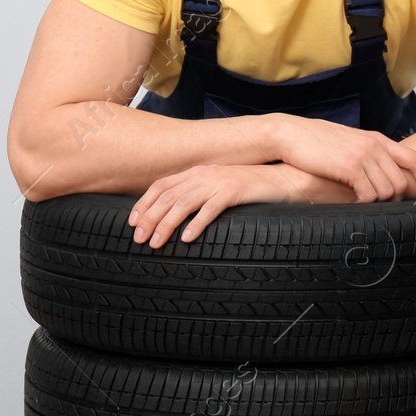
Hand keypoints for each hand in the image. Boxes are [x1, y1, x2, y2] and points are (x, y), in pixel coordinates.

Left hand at [128, 162, 349, 249]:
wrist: (282, 179)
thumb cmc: (249, 188)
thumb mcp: (218, 188)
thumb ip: (198, 195)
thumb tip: (175, 215)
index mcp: (197, 172)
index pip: (162, 186)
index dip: (144, 204)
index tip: (132, 222)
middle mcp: (204, 174)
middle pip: (168, 196)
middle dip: (150, 218)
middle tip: (139, 239)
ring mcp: (220, 181)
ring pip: (184, 202)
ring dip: (167, 224)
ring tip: (157, 243)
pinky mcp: (235, 190)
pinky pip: (212, 208)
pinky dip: (197, 223)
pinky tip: (188, 238)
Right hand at [262, 113, 415, 202]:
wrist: (291, 134)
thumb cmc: (318, 142)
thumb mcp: (351, 143)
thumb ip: (370, 154)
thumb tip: (384, 175)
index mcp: (378, 139)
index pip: (415, 159)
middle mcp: (375, 146)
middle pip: (402, 182)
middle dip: (396, 199)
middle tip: (383, 207)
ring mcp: (363, 156)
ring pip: (387, 191)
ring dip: (377, 203)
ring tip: (363, 203)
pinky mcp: (350, 167)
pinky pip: (369, 195)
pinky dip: (364, 204)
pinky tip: (353, 204)